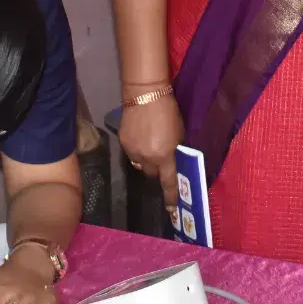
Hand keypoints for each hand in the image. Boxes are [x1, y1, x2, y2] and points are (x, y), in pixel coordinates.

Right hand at [118, 92, 183, 209]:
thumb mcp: (179, 133)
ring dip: (146, 159)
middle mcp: (147, 158)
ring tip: (149, 144)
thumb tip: (171, 162)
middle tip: (161, 156)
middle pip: (152, 173)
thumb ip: (175, 151)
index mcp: (164, 156)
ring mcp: (133, 151)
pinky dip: (137, 150)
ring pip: (140, 164)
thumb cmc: (169, 112)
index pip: (168, 182)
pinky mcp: (123, 142)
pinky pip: (132, 154)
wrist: (145, 94)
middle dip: (157, 168)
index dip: (170, 196)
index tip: (170, 208)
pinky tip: (140, 136)